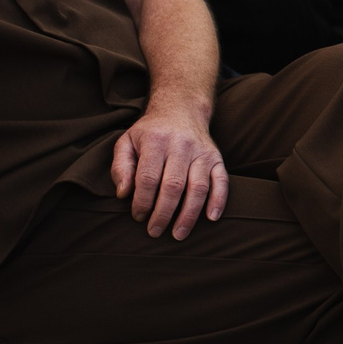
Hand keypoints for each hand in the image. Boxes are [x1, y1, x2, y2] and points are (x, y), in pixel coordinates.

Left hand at [111, 98, 228, 238]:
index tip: (137, 216)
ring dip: (188, 214)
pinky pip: (221, 181)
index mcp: (156, 141)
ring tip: (178, 233)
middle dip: (163, 213)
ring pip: (197, 187)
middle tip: (154, 231)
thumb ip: (121, 167)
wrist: (180, 110)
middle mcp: (181, 145)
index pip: (148, 178)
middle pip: (173, 186)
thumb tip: (123, 194)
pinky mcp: (216, 158)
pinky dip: (218, 200)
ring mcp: (202, 152)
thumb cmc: (150, 132)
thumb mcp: (127, 142)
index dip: (142, 201)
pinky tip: (211, 218)